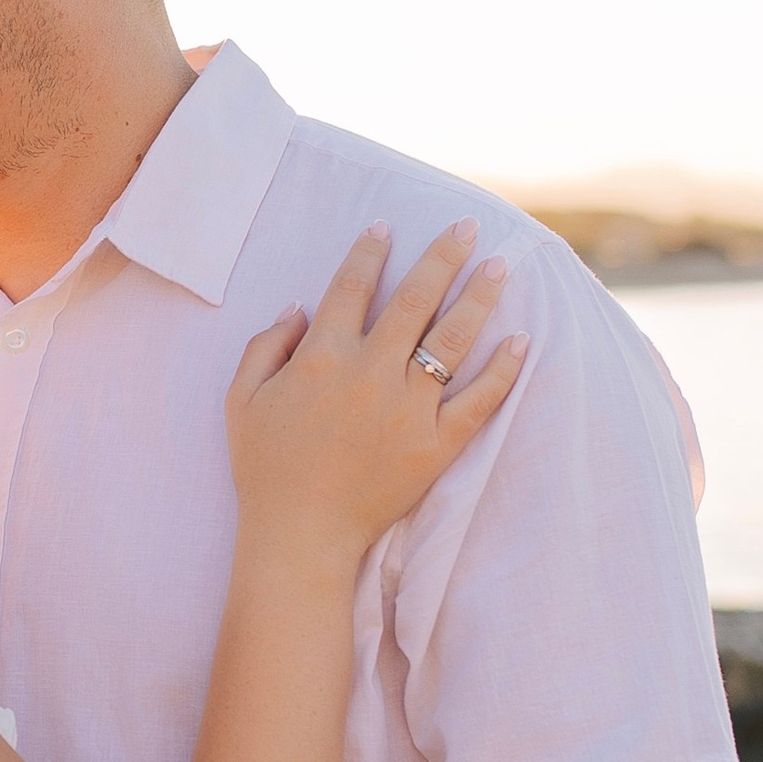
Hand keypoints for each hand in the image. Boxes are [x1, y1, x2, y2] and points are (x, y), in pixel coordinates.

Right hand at [225, 220, 523, 559]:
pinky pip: (479, 400)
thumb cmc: (265, 467)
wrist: (300, 534)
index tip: (387, 226)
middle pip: (414, 299)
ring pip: (453, 339)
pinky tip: (520, 341)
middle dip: (442, 256)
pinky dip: (502, 370)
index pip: (351, 287)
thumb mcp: (242, 399)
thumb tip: (299, 306)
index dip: (369, 251)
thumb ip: (266, 345)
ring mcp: (409, 408)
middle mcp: (371, 372)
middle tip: (466, 226)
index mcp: (322, 357)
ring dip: (478, 297)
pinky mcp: (436, 445)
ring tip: (498, 267)